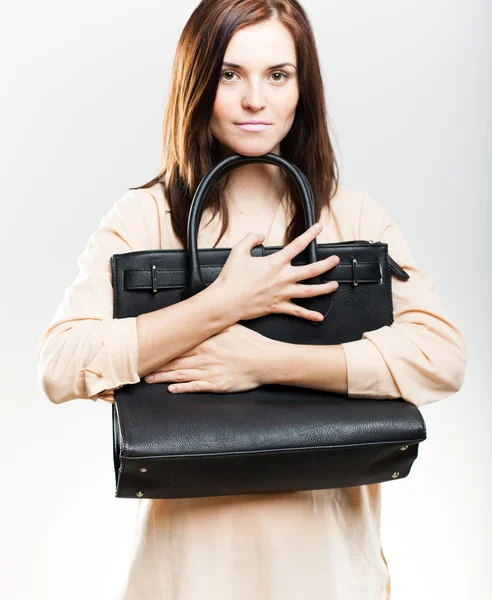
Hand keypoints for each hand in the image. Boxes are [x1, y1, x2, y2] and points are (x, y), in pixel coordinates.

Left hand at [143, 323, 271, 393]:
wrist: (265, 361)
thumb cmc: (251, 344)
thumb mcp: (232, 327)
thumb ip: (215, 324)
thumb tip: (203, 316)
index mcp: (207, 342)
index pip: (179, 344)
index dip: (163, 347)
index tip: (151, 348)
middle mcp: (205, 357)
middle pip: (176, 360)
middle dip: (157, 364)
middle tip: (141, 366)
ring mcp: (210, 372)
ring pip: (181, 374)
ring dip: (163, 377)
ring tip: (149, 379)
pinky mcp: (216, 385)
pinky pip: (195, 387)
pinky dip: (182, 388)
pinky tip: (171, 390)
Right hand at [214, 223, 339, 322]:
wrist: (227, 301)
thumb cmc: (231, 277)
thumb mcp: (238, 251)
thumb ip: (251, 238)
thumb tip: (261, 236)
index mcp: (275, 262)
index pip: (298, 245)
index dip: (310, 234)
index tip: (319, 227)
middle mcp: (283, 277)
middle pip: (312, 270)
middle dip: (327, 264)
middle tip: (335, 260)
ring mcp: (283, 293)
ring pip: (310, 291)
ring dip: (325, 289)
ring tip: (334, 286)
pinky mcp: (278, 307)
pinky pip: (297, 311)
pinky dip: (309, 315)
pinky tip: (320, 317)